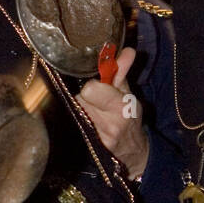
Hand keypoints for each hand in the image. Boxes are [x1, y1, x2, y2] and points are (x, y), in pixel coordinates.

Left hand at [76, 46, 148, 179]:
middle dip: (84, 96)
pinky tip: (87, 120)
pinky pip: (73, 121)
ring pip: (74, 108)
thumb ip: (122, 71)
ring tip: (92, 110)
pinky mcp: (85, 143)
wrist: (131, 152)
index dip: (92, 85)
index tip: (98, 85)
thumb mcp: (128, 94)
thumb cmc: (129, 119)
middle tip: (94, 99)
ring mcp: (95, 136)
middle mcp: (108, 123)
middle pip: (78, 97)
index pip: (90, 88)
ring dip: (80, 106)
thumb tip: (127, 50)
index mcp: (121, 107)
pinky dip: (77, 117)